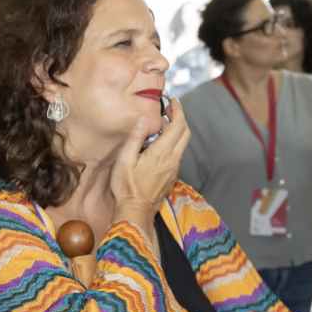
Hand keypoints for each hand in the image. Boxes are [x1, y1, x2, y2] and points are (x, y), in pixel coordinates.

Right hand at [110, 98, 190, 221]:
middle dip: (180, 117)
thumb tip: (143, 119)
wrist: (136, 211)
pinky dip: (173, 142)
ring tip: (163, 123)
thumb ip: (136, 138)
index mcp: (162, 153)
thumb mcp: (125, 160)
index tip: (172, 101)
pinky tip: (160, 143)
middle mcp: (173, 159)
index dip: (178, 110)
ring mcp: (174, 168)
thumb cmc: (127, 187)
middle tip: (169, 109)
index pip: (178, 126)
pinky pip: (178, 154)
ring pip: (183, 143)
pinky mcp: (172, 175)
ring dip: (177, 130)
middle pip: (186, 132)